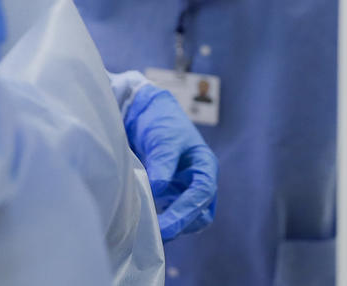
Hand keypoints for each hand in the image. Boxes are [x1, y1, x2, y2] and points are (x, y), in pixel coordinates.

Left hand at [124, 85, 217, 241]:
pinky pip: (167, 210)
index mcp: (205, 167)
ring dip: (170, 225)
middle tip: (155, 235)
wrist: (147, 112)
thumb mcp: (164, 138)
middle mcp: (198, 181)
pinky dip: (158, 217)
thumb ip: (163, 163)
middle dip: (179, 225)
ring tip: (148, 232)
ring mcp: (184, 188)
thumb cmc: (162, 122)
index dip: (185, 213)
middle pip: (197, 213)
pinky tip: (142, 221)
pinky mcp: (168, 192)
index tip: (166, 225)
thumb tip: (157, 191)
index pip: (201, 195)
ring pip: (185, 216)